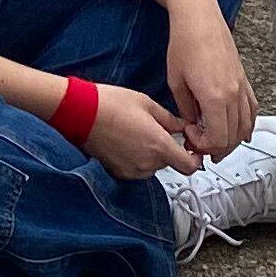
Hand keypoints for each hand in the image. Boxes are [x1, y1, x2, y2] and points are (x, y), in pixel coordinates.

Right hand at [72, 80, 204, 179]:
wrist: (80, 113)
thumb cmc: (110, 104)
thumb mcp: (147, 104)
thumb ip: (170, 119)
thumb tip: (181, 126)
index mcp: (159, 145)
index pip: (190, 167)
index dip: (195, 158)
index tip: (191, 146)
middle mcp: (147, 164)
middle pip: (171, 163)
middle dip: (169, 148)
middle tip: (158, 129)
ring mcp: (132, 170)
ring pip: (154, 166)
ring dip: (153, 153)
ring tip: (138, 131)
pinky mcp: (118, 172)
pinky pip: (138, 168)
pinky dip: (138, 158)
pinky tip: (127, 139)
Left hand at [165, 0, 257, 158]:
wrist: (199, 16)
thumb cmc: (184, 43)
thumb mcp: (176, 81)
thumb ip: (186, 110)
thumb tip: (193, 126)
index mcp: (214, 97)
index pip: (218, 139)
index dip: (204, 145)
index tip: (190, 135)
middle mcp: (233, 94)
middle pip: (233, 137)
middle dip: (217, 147)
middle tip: (201, 143)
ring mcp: (241, 86)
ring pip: (246, 125)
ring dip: (232, 139)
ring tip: (218, 142)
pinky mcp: (244, 78)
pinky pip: (252, 108)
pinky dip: (248, 124)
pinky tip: (242, 132)